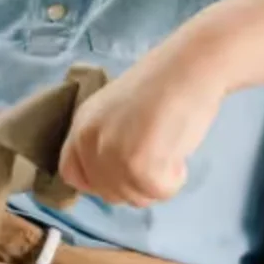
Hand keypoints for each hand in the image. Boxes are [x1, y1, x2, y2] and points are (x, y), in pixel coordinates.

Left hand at [57, 56, 224, 207]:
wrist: (191, 66)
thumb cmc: (165, 84)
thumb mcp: (117, 111)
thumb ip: (107, 140)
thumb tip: (117, 174)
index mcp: (81, 125)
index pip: (72, 175)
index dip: (101, 182)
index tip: (126, 173)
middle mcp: (89, 142)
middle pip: (108, 193)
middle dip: (136, 184)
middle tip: (159, 157)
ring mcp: (112, 156)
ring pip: (136, 197)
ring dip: (158, 181)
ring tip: (169, 148)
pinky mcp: (139, 167)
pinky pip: (160, 193)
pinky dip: (175, 180)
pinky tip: (178, 153)